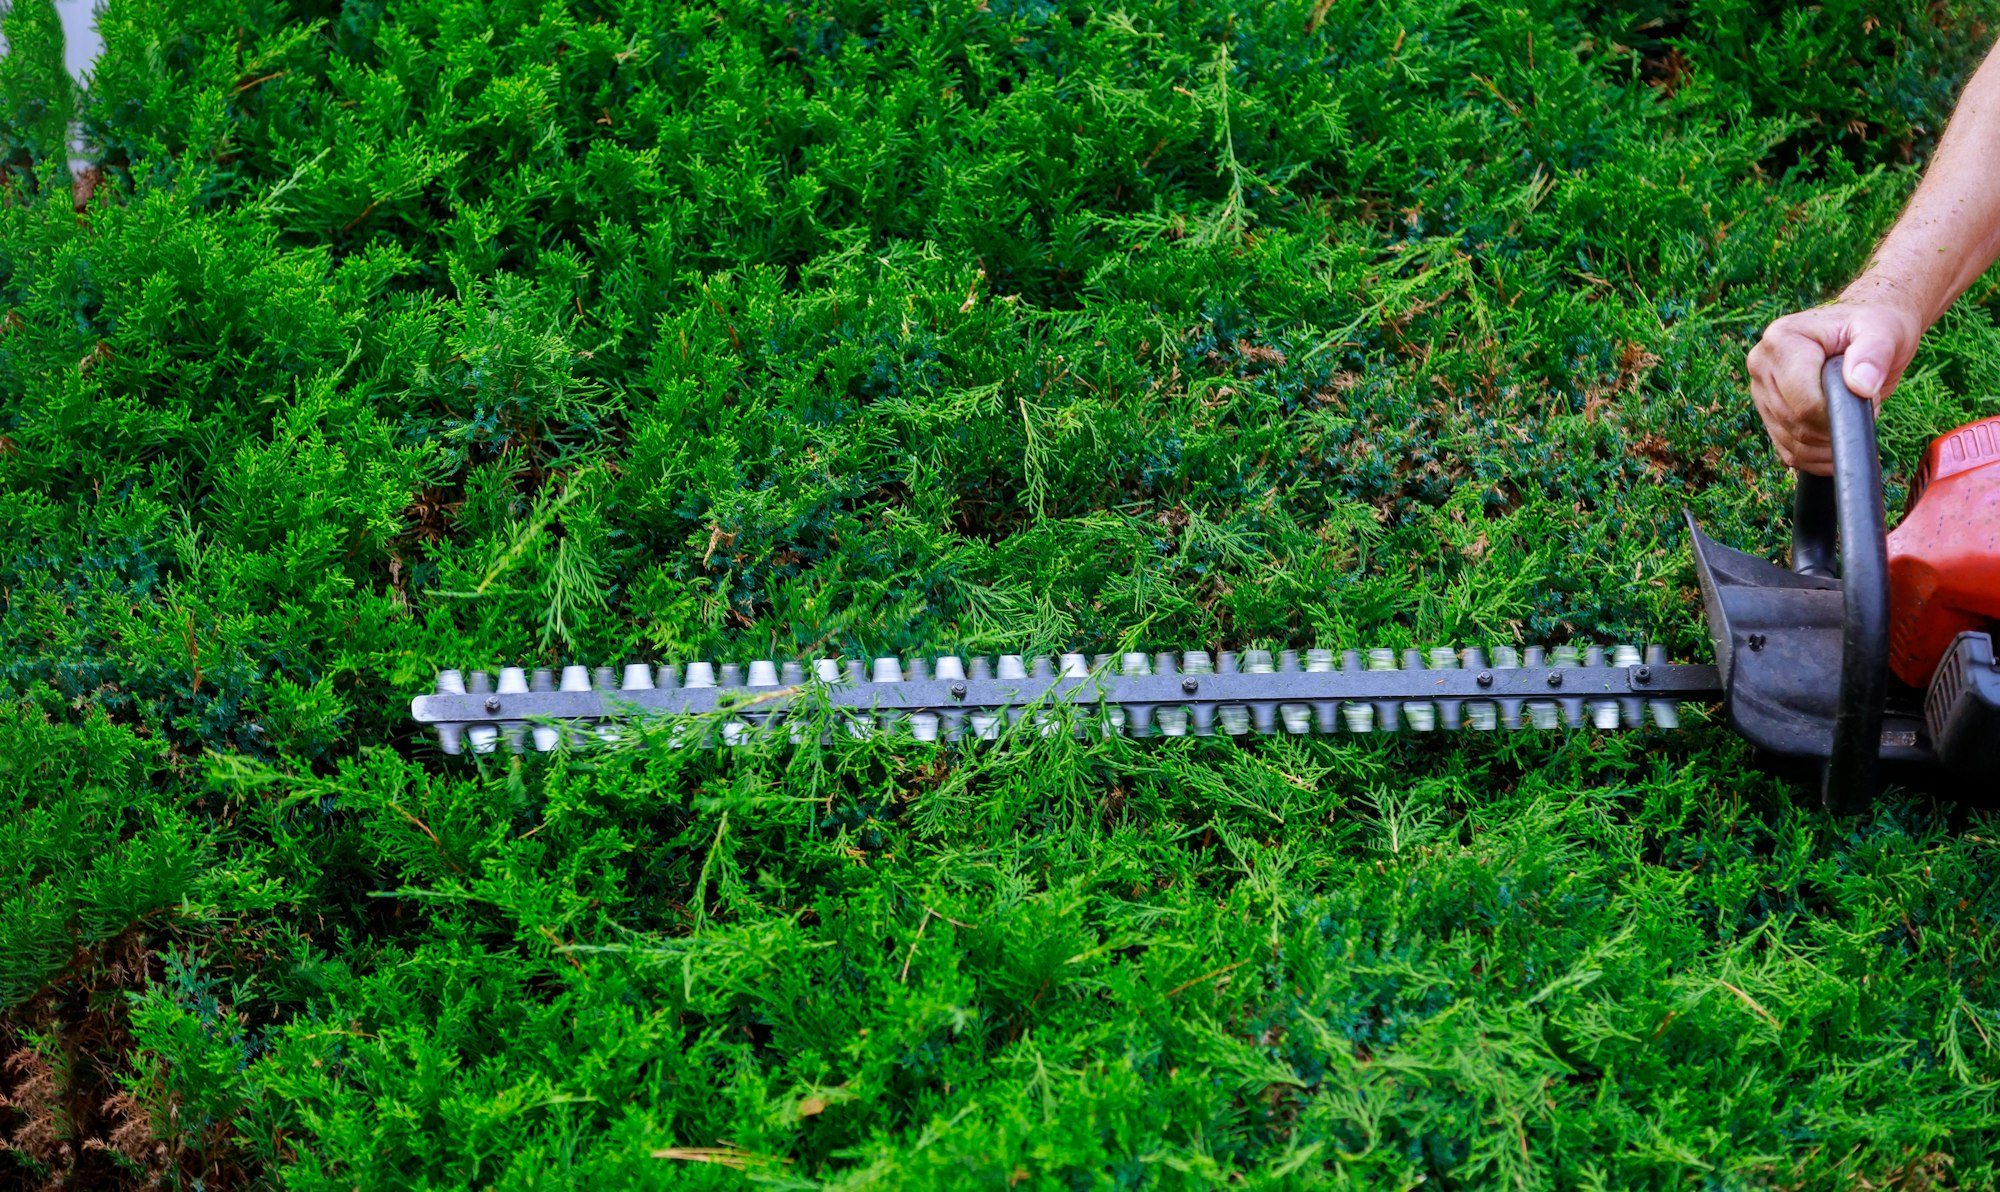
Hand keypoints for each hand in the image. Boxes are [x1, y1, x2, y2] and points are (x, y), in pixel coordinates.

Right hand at [1746, 296, 1924, 474]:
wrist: (1865, 329)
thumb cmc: (1876, 324)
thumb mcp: (1884, 330)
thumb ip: (1874, 353)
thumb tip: (1861, 386)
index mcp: (1782, 341)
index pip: (1802, 399)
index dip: (1837, 412)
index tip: (1867, 401)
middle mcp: (1762, 365)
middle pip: (1795, 422)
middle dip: (1836, 427)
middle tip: (1867, 405)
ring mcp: (1761, 391)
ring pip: (1792, 441)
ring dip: (1830, 444)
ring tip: (1855, 416)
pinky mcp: (1769, 413)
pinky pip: (1790, 451)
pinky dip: (1819, 457)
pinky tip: (1841, 443)